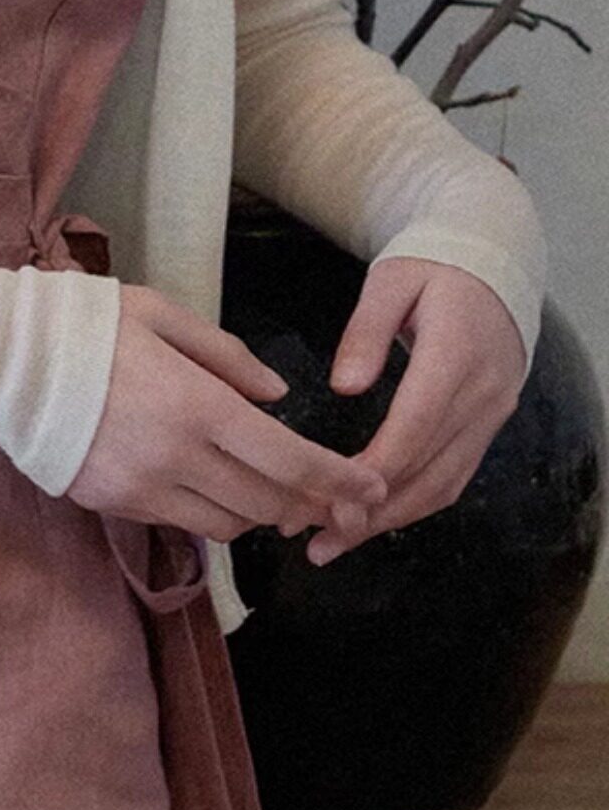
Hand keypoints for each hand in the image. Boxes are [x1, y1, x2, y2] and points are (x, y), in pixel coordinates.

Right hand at [65, 283, 388, 549]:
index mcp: (196, 405)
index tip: (373, 491)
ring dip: (260, 512)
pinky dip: (211, 512)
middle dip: (309, 504)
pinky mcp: (113, 505)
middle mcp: (174, 457)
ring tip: (270, 491)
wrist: (1, 362)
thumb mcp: (163, 316)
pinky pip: (182, 524)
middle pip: (266, 503)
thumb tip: (278, 398)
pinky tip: (213, 487)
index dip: (340, 482)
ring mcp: (141, 488)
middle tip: (332, 497)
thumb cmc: (87, 325)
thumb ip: (229, 358)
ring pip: (228, 525)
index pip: (289, 461)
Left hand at [306, 256, 525, 564]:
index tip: (330, 502)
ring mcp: (491, 414)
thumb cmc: (434, 269)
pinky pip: (454, 476)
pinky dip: (414, 505)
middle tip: (317, 540)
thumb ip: (366, 331)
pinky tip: (374, 522)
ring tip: (335, 543)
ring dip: (391, 521)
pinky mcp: (487, 425)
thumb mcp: (392, 280)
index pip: (417, 426)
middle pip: (429, 469)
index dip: (375, 471)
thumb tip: (345, 385)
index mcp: (456, 355)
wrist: (493, 265)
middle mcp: (482, 394)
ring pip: (444, 484)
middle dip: (372, 512)